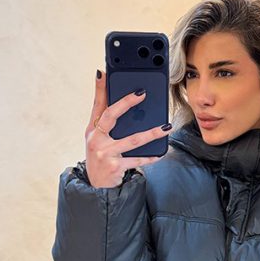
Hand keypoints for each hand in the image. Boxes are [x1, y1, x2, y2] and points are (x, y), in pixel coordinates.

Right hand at [85, 69, 168, 187]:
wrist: (97, 187)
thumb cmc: (101, 157)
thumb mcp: (97, 138)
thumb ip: (104, 119)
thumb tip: (116, 95)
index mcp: (93, 129)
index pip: (97, 105)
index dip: (100, 88)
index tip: (105, 73)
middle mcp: (96, 139)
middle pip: (111, 115)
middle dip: (126, 102)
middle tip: (142, 93)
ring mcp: (105, 153)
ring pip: (132, 140)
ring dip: (152, 133)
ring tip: (166, 126)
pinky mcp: (115, 166)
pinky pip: (137, 160)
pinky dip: (150, 157)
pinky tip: (161, 152)